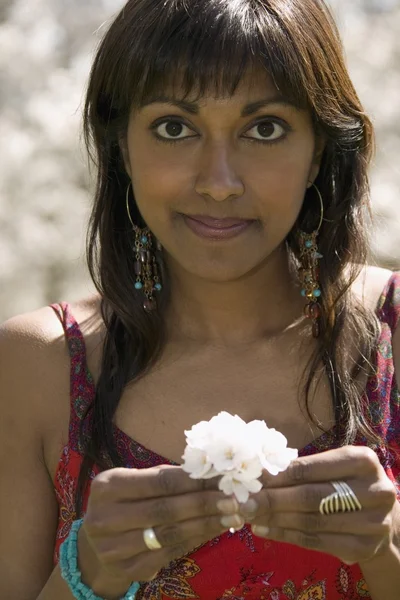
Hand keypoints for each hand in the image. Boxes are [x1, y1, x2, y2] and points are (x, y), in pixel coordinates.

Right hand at [78, 465, 238, 596]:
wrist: (94, 545)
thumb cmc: (123, 503)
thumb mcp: (133, 483)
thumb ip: (163, 477)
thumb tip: (209, 471)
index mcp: (108, 486)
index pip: (159, 482)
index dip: (193, 480)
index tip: (222, 478)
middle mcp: (105, 517)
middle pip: (166, 509)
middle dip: (204, 503)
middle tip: (233, 500)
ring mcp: (114, 547)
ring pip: (170, 534)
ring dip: (205, 524)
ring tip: (231, 516)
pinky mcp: (127, 569)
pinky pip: (169, 554)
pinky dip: (195, 541)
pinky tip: (213, 531)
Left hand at [235, 446, 397, 564]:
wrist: (380, 517)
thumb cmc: (346, 483)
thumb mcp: (332, 467)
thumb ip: (301, 468)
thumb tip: (257, 471)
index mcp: (362, 461)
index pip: (310, 469)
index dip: (278, 475)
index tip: (252, 479)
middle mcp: (374, 490)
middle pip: (311, 497)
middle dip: (273, 500)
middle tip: (245, 502)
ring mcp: (373, 522)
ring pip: (311, 521)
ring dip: (275, 520)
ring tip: (250, 516)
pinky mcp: (365, 547)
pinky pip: (316, 542)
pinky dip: (286, 536)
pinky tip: (265, 530)